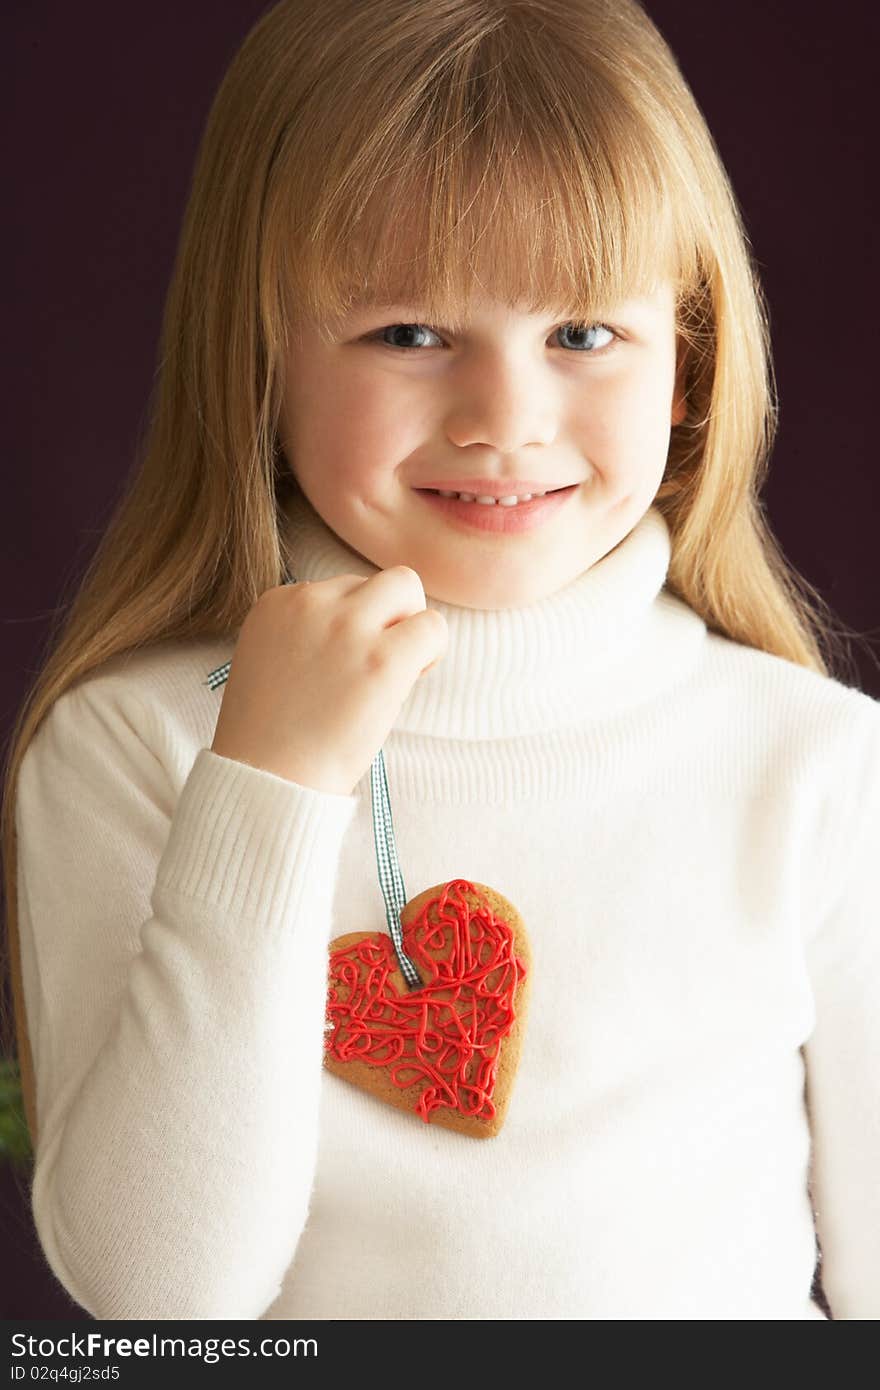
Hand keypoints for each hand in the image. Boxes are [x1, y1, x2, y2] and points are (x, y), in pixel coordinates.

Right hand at [210, 567, 448, 794]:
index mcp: (276, 603)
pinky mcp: (383, 659)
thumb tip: (363, 628)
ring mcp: (346, 627)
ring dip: (410, 625)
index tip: (341, 669)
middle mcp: (309, 604)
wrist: (267, 779)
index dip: (353, 628)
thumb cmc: (271, 737)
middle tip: (379, 664)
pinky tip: (410, 679)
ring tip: (396, 670)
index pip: (338, 589)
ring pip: (406, 586)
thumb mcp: (270, 662)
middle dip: (387, 616)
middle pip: (375, 581)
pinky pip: (433, 626)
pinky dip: (432, 650)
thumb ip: (307, 634)